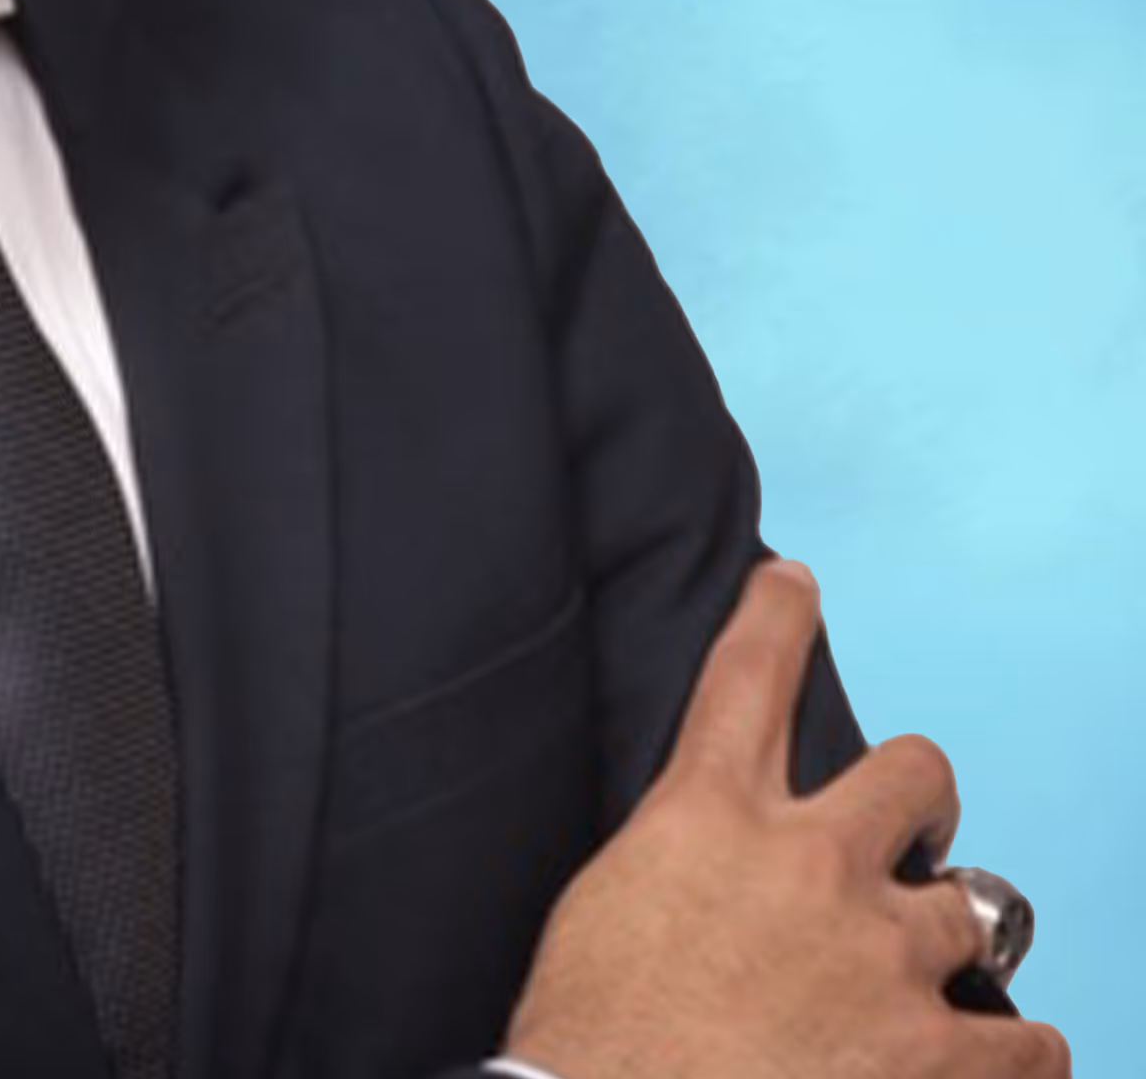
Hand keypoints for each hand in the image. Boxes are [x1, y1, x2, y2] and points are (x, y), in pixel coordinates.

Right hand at [500, 559, 1068, 1078]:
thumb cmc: (591, 1033)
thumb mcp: (607, 904)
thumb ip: (676, 860)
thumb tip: (702, 865)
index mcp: (707, 815)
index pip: (748, 675)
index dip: (776, 614)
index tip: (795, 585)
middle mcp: (808, 862)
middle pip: (914, 772)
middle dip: (924, 797)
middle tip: (915, 834)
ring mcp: (882, 954)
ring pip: (982, 906)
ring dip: (961, 939)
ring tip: (952, 976)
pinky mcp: (933, 1054)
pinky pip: (1026, 1041)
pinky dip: (1021, 1052)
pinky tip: (1011, 1057)